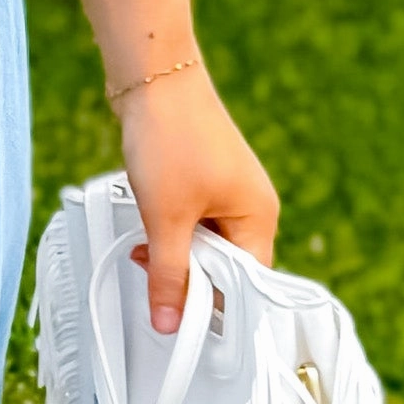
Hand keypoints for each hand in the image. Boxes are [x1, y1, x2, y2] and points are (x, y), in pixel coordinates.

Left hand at [115, 61, 276, 330]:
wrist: (154, 78)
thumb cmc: (172, 138)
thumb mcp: (164, 218)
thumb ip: (167, 276)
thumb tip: (168, 324)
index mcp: (259, 219)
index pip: (248, 285)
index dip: (216, 308)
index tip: (184, 326)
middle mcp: (252, 208)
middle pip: (226, 268)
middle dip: (188, 277)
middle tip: (153, 274)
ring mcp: (229, 193)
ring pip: (204, 247)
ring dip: (174, 254)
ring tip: (145, 246)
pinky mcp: (205, 182)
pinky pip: (192, 224)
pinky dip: (170, 231)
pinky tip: (147, 226)